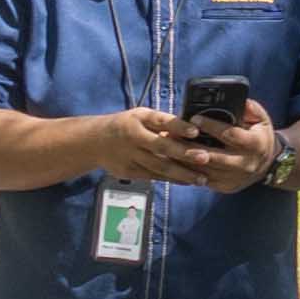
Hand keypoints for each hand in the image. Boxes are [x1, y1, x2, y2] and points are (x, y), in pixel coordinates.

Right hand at [77, 108, 191, 188]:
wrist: (94, 141)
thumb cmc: (127, 125)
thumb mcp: (141, 116)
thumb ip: (162, 122)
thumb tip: (194, 127)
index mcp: (138, 118)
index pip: (161, 121)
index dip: (178, 126)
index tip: (196, 131)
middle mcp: (133, 136)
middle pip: (161, 146)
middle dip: (184, 153)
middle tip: (205, 158)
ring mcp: (129, 155)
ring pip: (159, 166)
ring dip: (182, 173)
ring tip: (202, 179)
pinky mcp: (128, 171)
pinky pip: (154, 176)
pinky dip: (171, 179)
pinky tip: (187, 182)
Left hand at [162, 105, 281, 190]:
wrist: (266, 165)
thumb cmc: (259, 136)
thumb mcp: (261, 120)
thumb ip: (252, 109)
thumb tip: (241, 102)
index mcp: (256, 145)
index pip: (231, 135)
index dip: (212, 127)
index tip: (194, 118)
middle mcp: (246, 164)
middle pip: (214, 157)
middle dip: (192, 146)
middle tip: (173, 135)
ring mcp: (235, 178)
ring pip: (205, 171)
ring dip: (185, 160)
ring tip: (169, 146)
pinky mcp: (225, 187)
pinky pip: (203, 180)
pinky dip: (188, 170)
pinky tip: (175, 160)